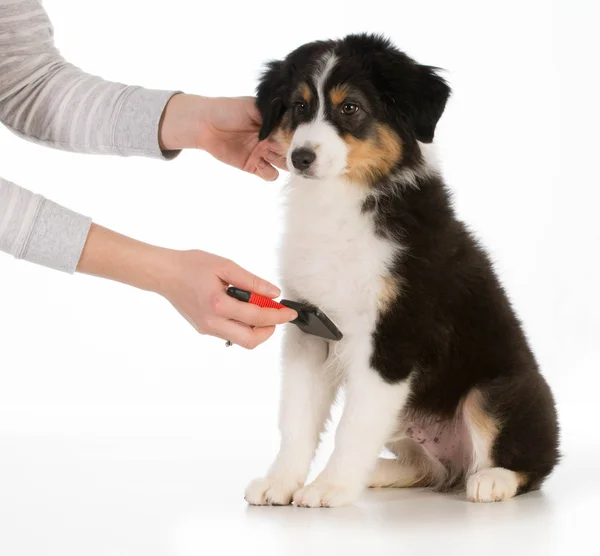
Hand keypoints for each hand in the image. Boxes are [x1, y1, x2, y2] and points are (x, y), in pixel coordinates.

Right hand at [77, 224, 296, 348]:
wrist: (164, 273)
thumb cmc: (191, 265)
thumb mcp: (225, 266)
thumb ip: (252, 281)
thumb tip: (273, 293)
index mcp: (218, 304)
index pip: (257, 317)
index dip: (278, 316)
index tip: (290, 312)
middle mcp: (212, 322)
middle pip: (250, 340)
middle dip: (269, 330)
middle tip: (277, 316)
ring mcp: (207, 328)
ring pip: (241, 340)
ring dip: (256, 330)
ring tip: (261, 311)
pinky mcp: (204, 329)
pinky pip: (230, 334)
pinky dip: (243, 326)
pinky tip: (244, 310)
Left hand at [159, 94, 286, 180]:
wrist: (204, 124)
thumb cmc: (228, 110)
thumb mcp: (252, 107)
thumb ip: (272, 116)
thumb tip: (291, 125)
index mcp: (275, 124)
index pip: (293, 133)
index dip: (298, 138)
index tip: (301, 141)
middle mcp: (272, 139)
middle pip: (292, 151)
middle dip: (295, 155)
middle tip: (296, 155)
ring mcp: (263, 154)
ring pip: (284, 165)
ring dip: (285, 165)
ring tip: (277, 159)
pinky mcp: (253, 166)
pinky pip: (269, 174)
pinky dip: (270, 173)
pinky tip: (261, 164)